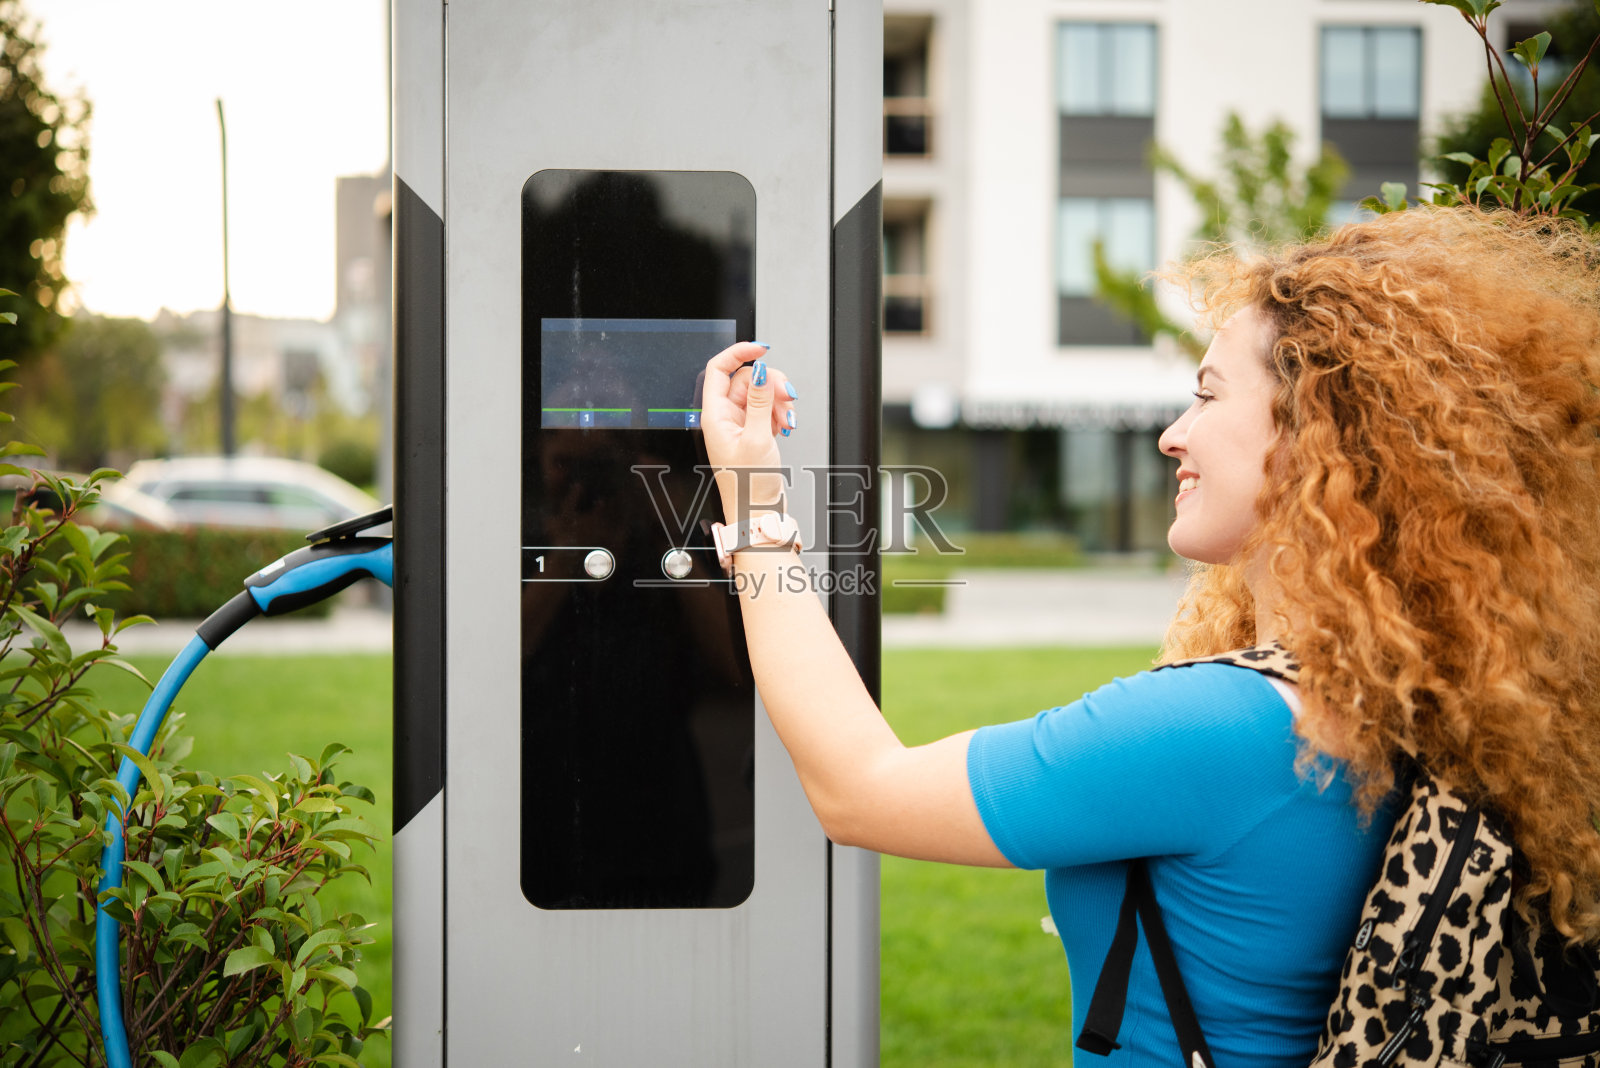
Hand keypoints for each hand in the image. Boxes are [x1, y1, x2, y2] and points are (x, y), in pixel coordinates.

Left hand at [701, 342, 797, 515]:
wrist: (756, 511)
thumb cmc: (749, 484)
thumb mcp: (757, 438)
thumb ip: (760, 401)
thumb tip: (760, 370)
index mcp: (715, 415)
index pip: (719, 368)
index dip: (739, 352)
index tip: (762, 349)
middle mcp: (724, 416)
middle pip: (748, 379)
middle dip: (771, 385)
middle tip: (787, 399)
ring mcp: (739, 423)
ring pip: (761, 393)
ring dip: (779, 402)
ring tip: (786, 422)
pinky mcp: (753, 431)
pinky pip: (767, 409)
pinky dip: (779, 414)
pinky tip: (783, 429)